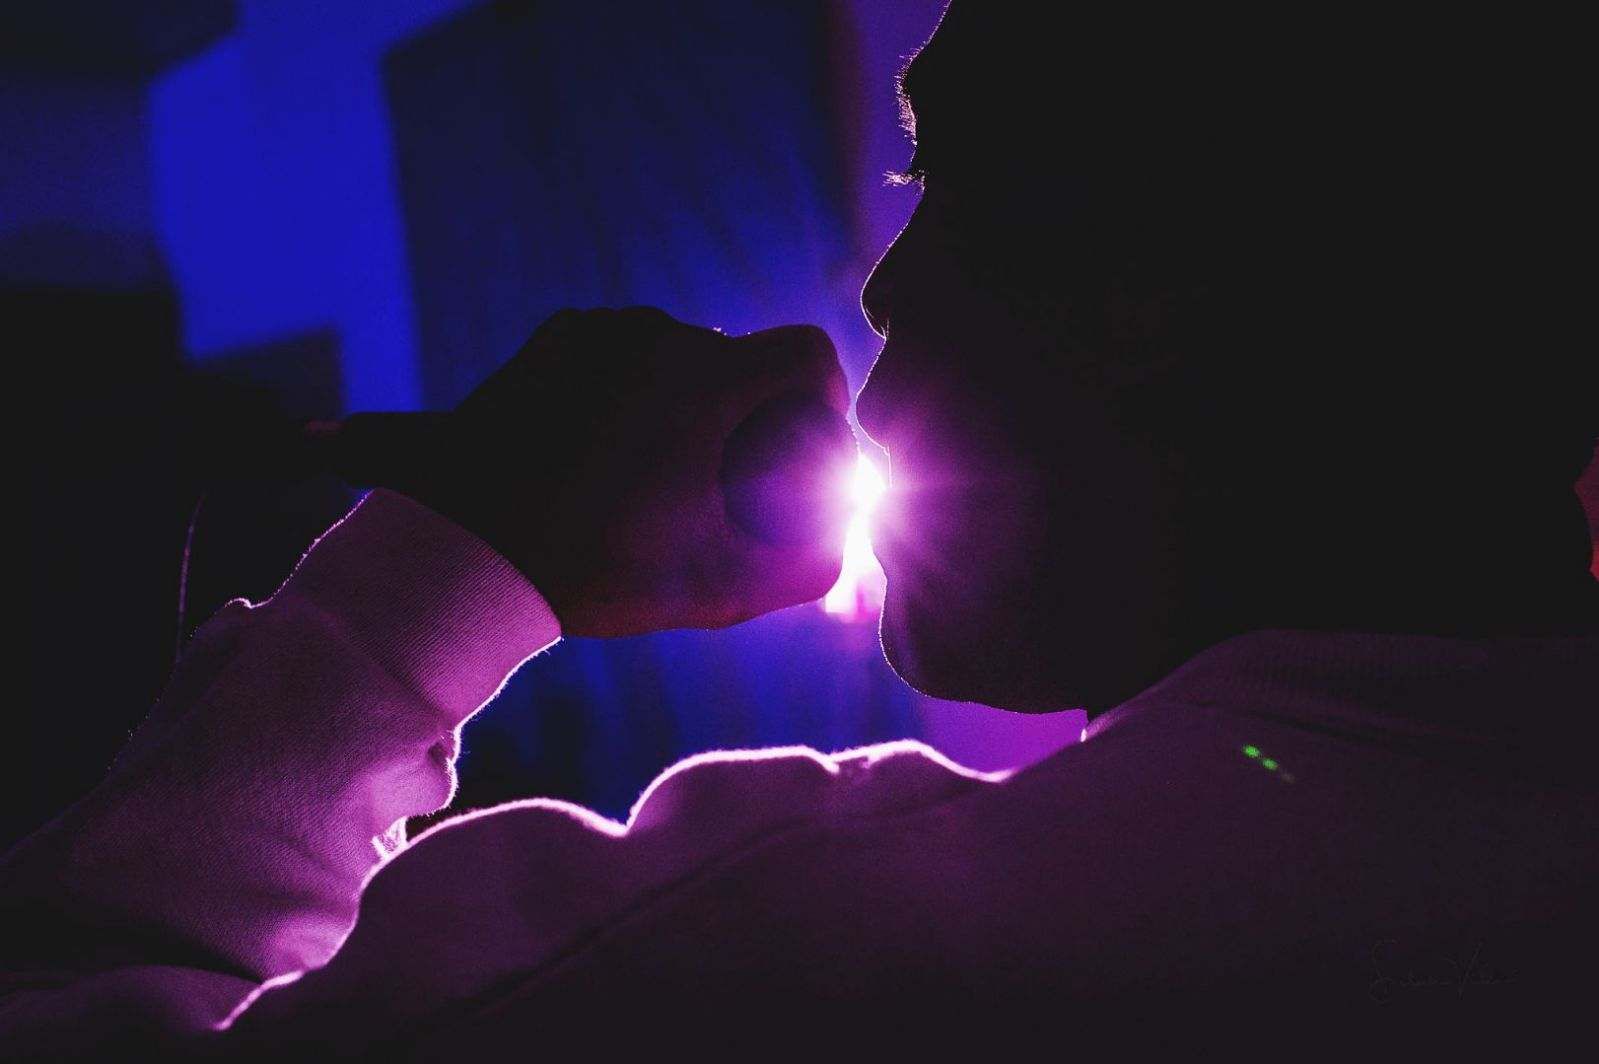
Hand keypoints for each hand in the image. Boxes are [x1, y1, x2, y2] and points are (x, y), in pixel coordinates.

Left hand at [413, 307, 852, 636]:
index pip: (807, 355)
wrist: (463, 546)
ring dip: (685, 404)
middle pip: (742, 360)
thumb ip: (807, 566)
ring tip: (653, 478)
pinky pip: (623, 352)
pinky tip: (604, 453)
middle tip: (721, 486)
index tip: (804, 446)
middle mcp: (660, 334)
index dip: (824, 401)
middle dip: (746, 416)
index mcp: (709, 380)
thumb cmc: (595, 570)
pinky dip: (631, 392)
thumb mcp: (718, 588)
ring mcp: (601, 329)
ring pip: (680, 356)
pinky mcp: (555, 337)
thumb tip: (843, 535)